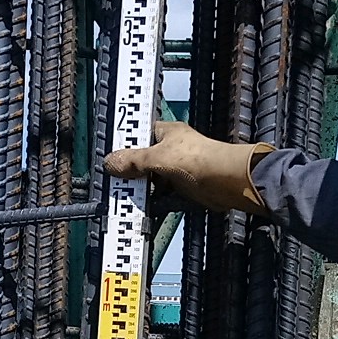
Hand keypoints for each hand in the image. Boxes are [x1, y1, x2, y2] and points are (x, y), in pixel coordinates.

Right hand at [98, 118, 273, 216]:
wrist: (227, 181)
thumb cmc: (197, 160)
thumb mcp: (156, 158)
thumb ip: (132, 161)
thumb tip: (110, 162)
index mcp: (166, 132)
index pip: (139, 133)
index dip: (125, 144)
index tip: (110, 158)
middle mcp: (172, 148)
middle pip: (143, 159)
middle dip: (132, 172)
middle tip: (116, 181)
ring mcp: (178, 168)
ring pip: (153, 179)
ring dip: (143, 188)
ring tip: (127, 196)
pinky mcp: (184, 187)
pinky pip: (163, 194)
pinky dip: (155, 201)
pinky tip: (145, 206)